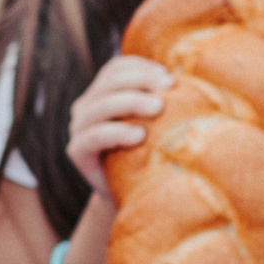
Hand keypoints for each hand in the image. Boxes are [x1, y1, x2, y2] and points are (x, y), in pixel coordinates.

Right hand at [65, 55, 170, 195]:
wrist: (131, 196)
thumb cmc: (149, 154)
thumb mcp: (155, 123)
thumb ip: (160, 100)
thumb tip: (187, 79)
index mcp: (102, 93)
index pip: (115, 68)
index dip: (140, 66)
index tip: (168, 76)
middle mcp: (86, 107)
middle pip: (109, 82)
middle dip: (140, 80)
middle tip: (168, 87)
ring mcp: (78, 128)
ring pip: (101, 105)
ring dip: (131, 102)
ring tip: (158, 108)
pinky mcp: (77, 151)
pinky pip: (94, 136)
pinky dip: (117, 132)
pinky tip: (139, 136)